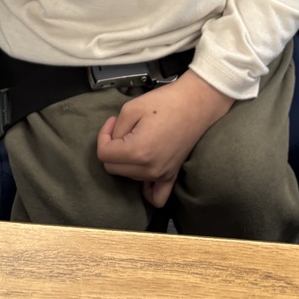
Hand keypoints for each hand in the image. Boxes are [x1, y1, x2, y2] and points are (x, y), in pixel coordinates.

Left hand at [96, 71, 233, 207]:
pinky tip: (143, 175)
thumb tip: (112, 142)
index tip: (112, 121)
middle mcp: (149, 169)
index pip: (104, 154)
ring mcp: (162, 175)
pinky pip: (156, 196)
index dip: (103, 135)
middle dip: (112, 148)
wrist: (195, 103)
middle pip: (113, 168)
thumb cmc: (165, 102)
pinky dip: (146, 190)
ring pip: (129, 177)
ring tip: (136, 139)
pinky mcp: (172, 175)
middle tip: (122, 129)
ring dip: (126, 161)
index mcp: (137, 151)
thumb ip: (115, 130)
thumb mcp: (131, 108)